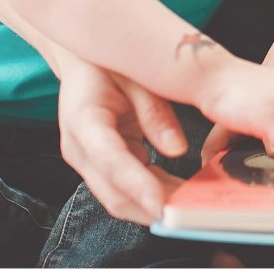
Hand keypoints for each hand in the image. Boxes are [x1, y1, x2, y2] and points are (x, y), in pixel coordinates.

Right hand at [57, 58, 187, 224]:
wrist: (83, 59)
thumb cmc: (109, 59)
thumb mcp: (134, 75)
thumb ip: (153, 111)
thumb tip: (178, 150)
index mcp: (83, 119)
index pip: (110, 160)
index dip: (137, 185)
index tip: (163, 204)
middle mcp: (80, 148)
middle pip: (114, 193)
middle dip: (152, 208)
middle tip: (191, 214)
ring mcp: (89, 160)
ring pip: (121, 198)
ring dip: (156, 206)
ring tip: (194, 207)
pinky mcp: (103, 165)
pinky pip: (128, 188)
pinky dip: (154, 194)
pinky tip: (182, 194)